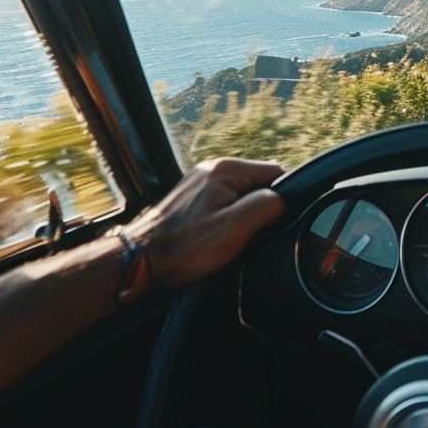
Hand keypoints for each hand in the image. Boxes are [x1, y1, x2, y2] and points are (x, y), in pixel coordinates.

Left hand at [125, 157, 284, 287]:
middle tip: (245, 235)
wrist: (143, 259)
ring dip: (241, 217)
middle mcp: (212, 168)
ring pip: (240, 196)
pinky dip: (225, 219)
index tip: (270, 224)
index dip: (281, 199)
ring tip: (226, 238)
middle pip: (258, 184)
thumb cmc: (185, 246)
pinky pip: (223, 203)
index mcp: (226, 168)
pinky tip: (214, 236)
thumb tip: (283, 199)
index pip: (276, 172)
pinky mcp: (192, 197)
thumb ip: (267, 206)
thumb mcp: (235, 227)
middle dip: (259, 210)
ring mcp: (200, 181)